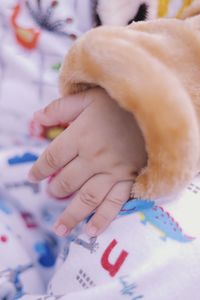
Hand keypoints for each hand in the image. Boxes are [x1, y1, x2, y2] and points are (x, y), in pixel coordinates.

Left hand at [28, 88, 145, 235]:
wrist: (157, 108)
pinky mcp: (130, 179)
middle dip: (55, 190)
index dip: (39, 169)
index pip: (52, 158)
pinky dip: (102, 220)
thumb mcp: (87, 98)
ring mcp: (113, 171)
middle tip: (51, 194)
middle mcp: (93, 157)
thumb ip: (60, 108)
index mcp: (80, 135)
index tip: (33, 177)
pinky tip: (91, 232)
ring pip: (87, 198)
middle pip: (67, 181)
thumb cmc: (119, 103)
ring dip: (71, 215)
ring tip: (59, 228)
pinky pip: (114, 204)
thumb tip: (36, 119)